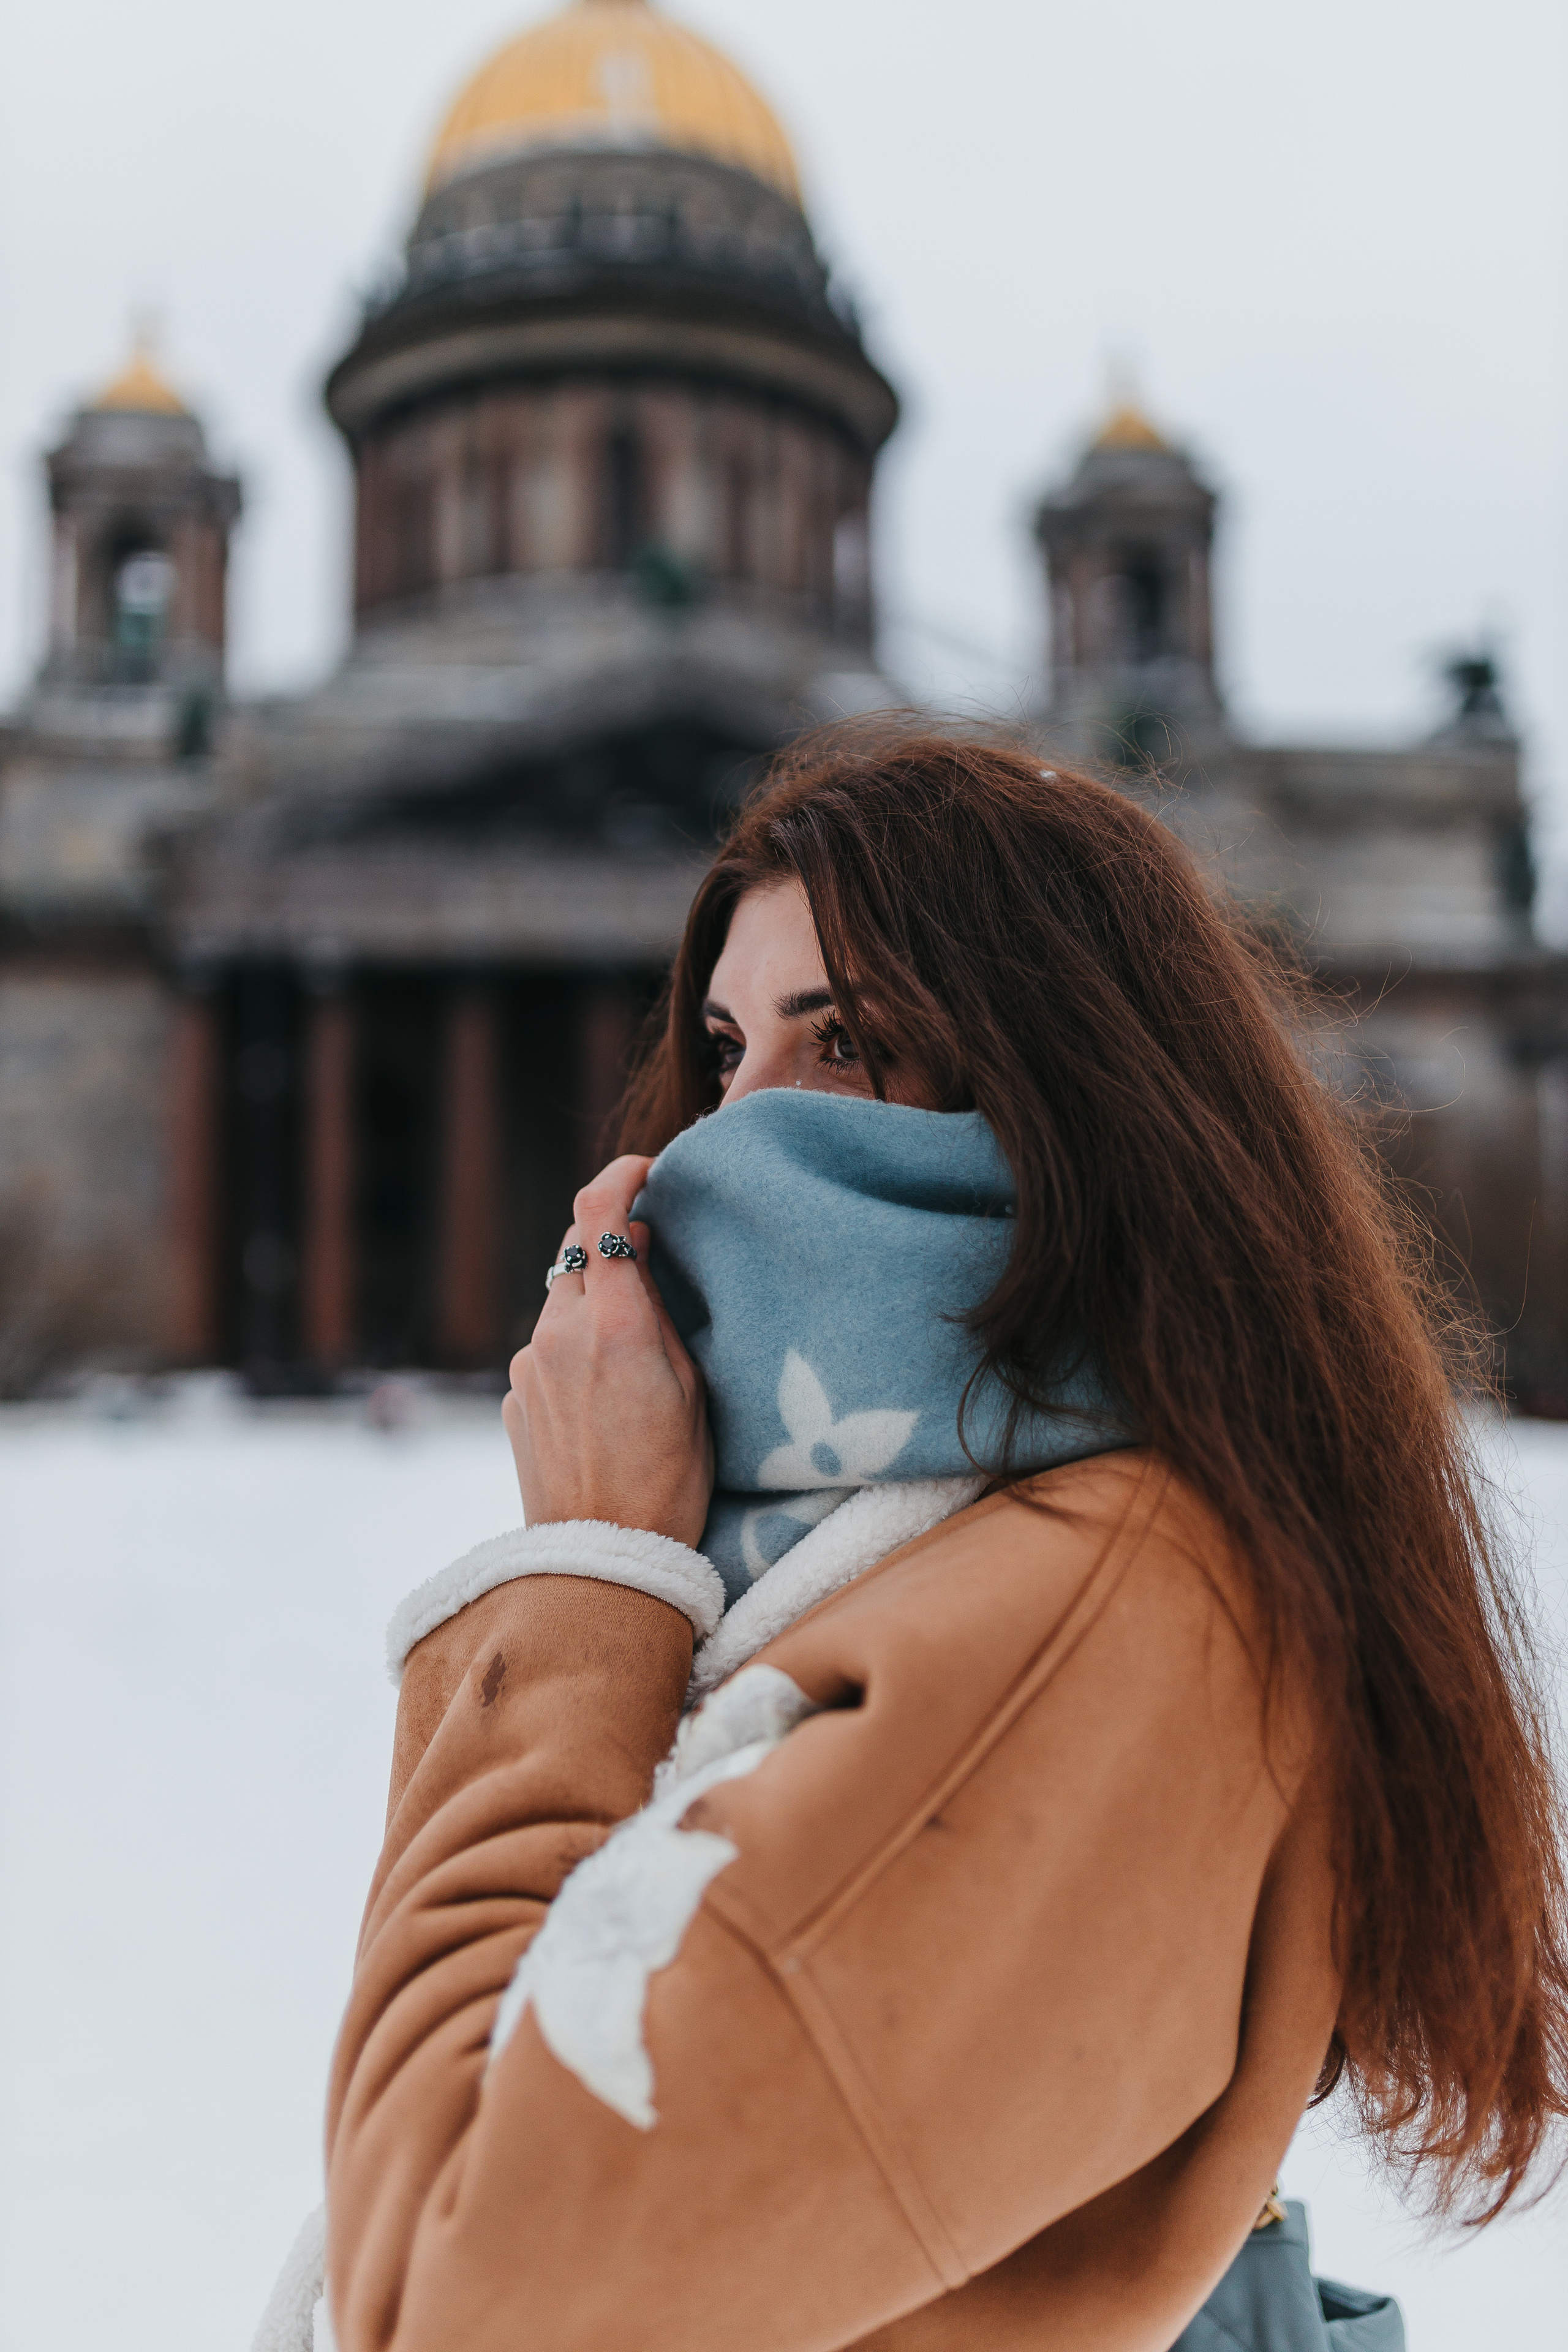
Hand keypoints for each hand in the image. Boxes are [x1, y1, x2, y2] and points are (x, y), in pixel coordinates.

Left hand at [503, 1156, 714, 1549]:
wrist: (606, 1560)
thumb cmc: (671, 1479)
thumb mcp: (694, 1387)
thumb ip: (661, 1311)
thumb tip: (641, 1249)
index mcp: (616, 1325)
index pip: (599, 1210)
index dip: (621, 1173)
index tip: (647, 1169)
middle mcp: (560, 1333)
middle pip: (575, 1249)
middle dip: (612, 1240)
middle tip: (653, 1259)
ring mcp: (529, 1364)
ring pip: (561, 1300)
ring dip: (595, 1302)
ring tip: (635, 1354)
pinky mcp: (514, 1397)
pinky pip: (546, 1348)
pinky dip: (575, 1347)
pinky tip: (606, 1396)